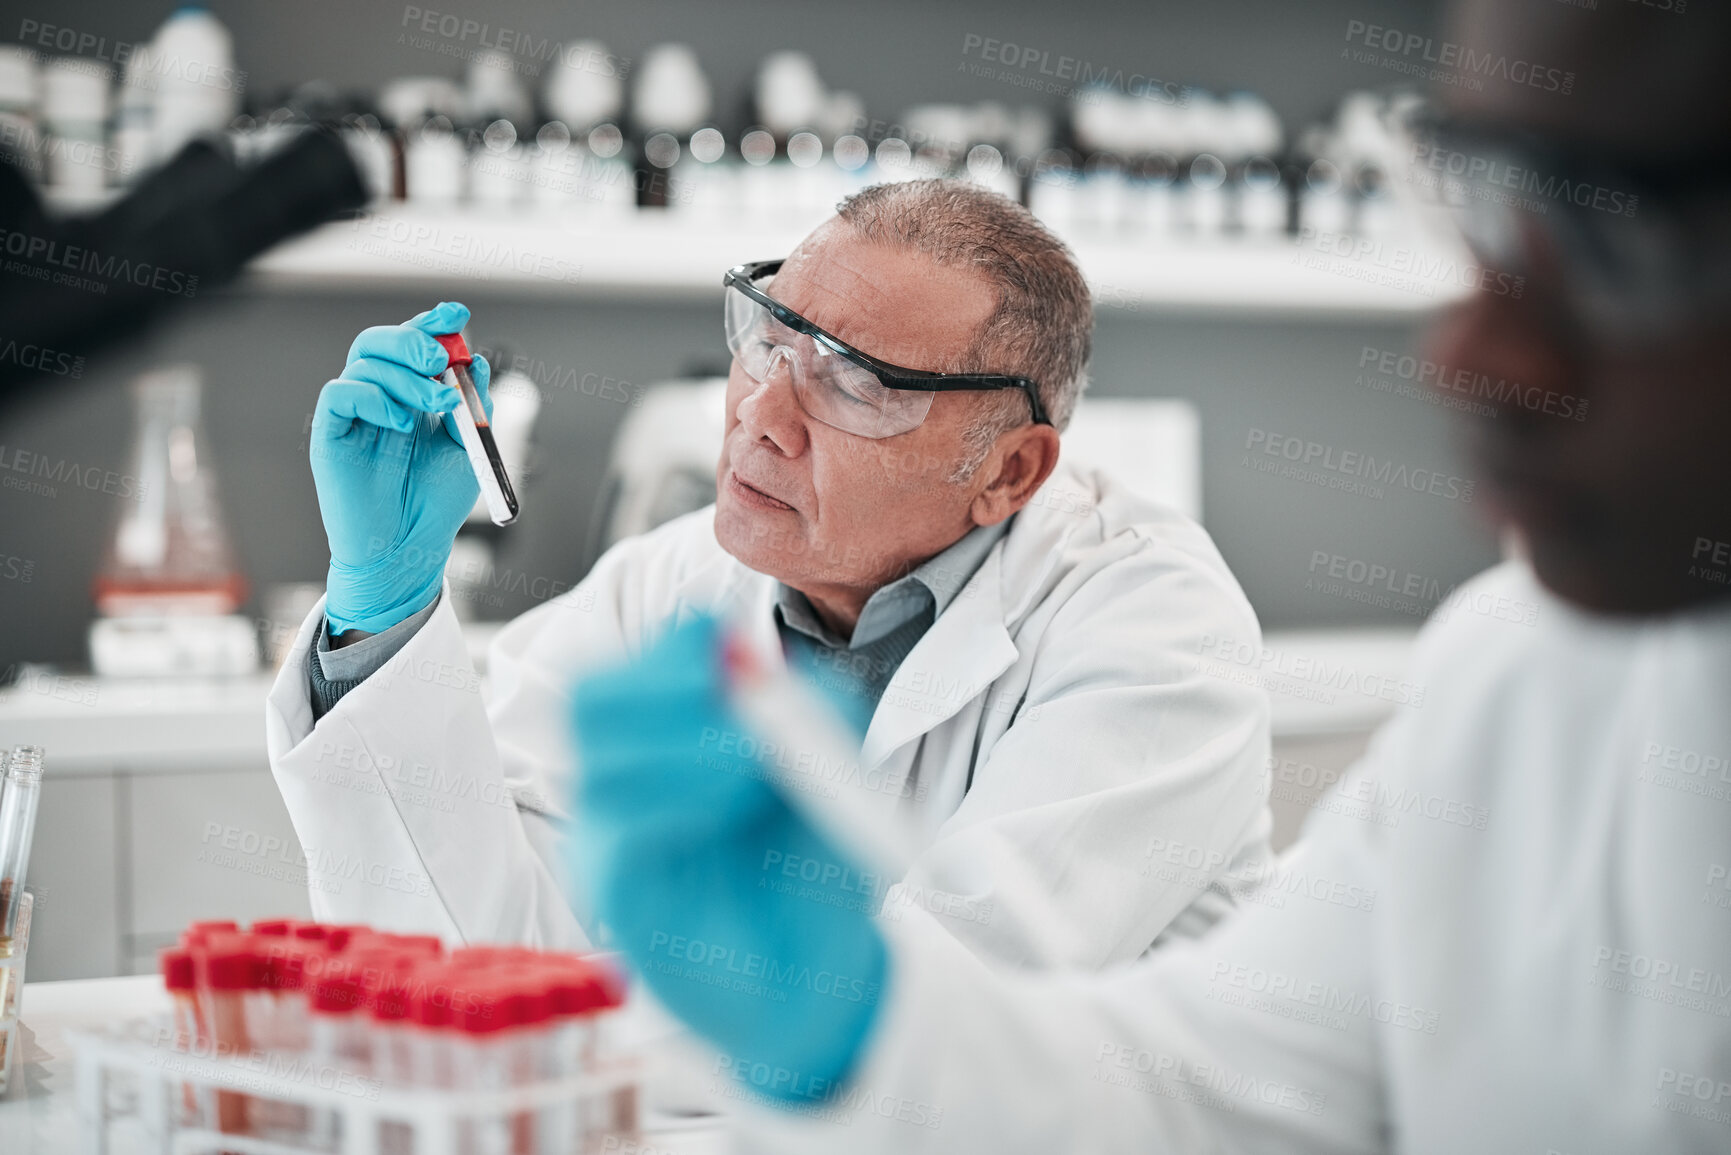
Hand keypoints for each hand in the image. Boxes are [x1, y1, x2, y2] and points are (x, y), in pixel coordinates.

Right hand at [310, 302, 491, 634]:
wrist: (408, 548)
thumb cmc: (434, 503)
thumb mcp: (468, 447)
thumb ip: (474, 405)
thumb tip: (476, 363)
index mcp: (410, 396)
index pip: (413, 345)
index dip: (431, 323)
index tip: (457, 315)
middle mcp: (378, 399)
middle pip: (380, 342)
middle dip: (413, 339)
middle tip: (442, 359)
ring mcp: (353, 415)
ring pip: (363, 363)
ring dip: (406, 375)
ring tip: (438, 403)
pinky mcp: (331, 435)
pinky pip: (339, 394)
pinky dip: (372, 397)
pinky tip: (401, 423)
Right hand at [569, 614, 888, 1101]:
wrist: (817, 974)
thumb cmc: (812, 868)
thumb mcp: (833, 768)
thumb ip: (808, 704)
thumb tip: (758, 657)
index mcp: (659, 739)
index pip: (627, 662)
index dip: (675, 644)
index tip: (738, 649)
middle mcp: (620, 780)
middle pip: (589, 697)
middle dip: (665, 683)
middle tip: (741, 709)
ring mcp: (609, 839)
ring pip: (600, 759)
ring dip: (687, 742)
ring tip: (754, 771)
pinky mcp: (619, 895)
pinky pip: (622, 830)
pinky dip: (682, 801)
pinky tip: (731, 808)